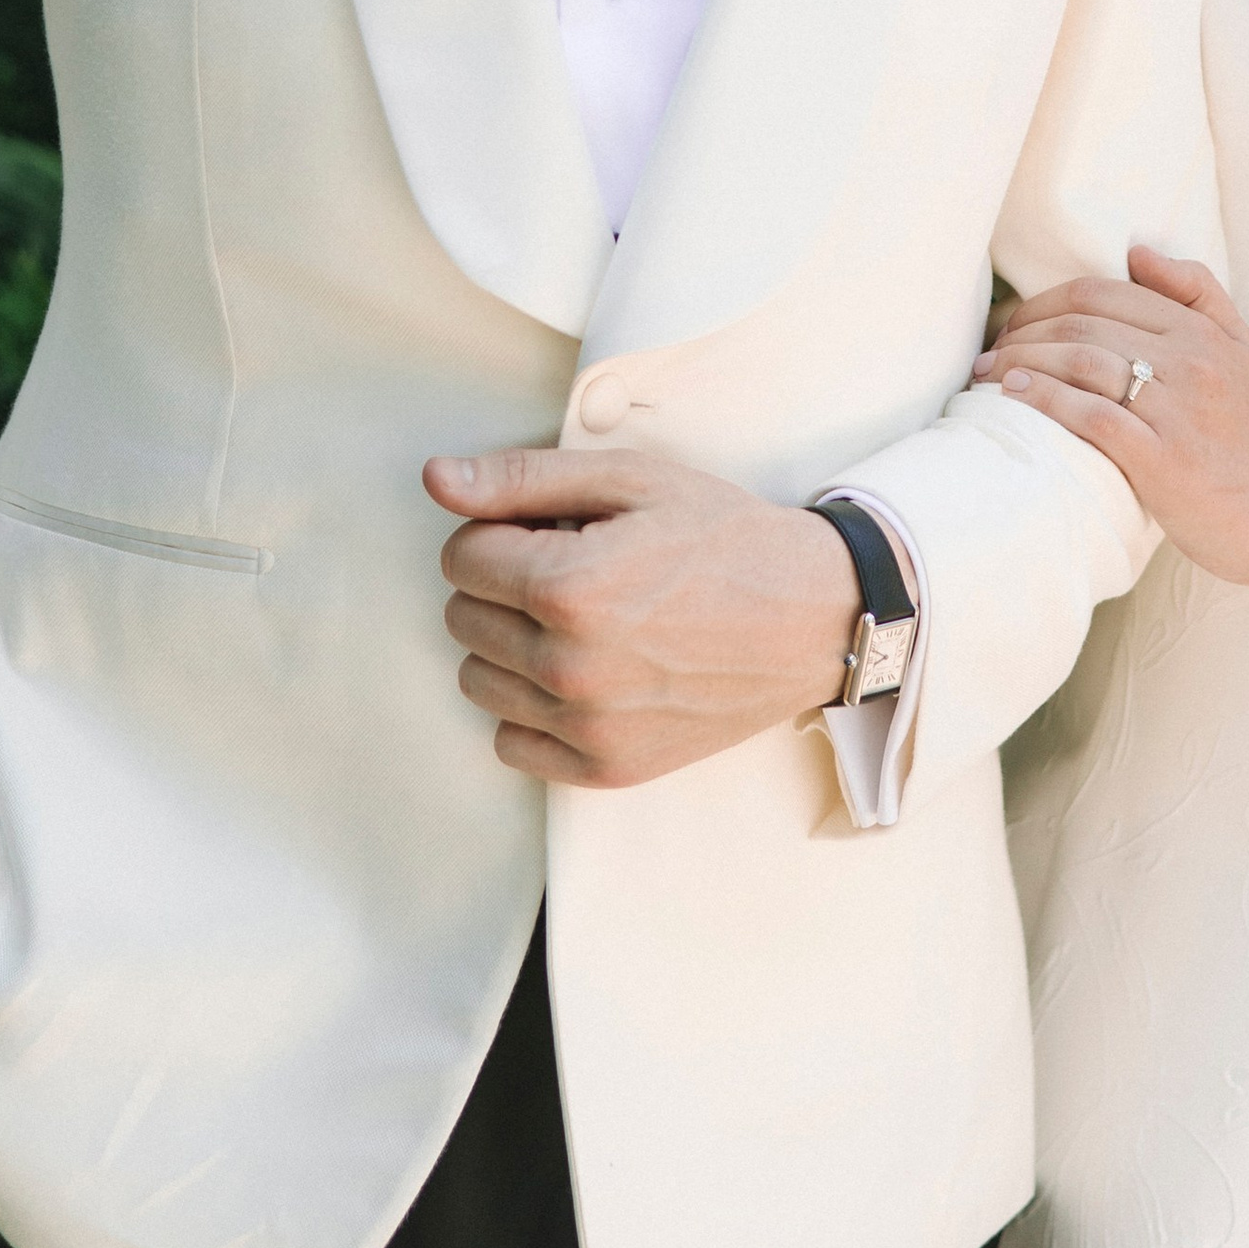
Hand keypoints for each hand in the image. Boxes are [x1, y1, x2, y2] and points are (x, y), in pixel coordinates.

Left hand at [424, 445, 857, 785]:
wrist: (812, 617)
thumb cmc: (724, 539)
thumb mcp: (631, 481)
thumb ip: (522, 479)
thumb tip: (436, 480)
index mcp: (569, 585)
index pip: (461, 556)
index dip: (501, 532)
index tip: (551, 531)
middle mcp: (569, 665)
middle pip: (461, 618)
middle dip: (502, 585)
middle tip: (574, 570)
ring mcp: (587, 726)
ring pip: (478, 681)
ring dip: (513, 645)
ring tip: (583, 621)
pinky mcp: (606, 768)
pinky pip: (512, 743)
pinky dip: (533, 708)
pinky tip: (585, 672)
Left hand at [976, 245, 1248, 591]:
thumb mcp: (1244, 347)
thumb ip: (1198, 292)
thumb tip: (1137, 252)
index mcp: (1202, 331)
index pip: (1105, 292)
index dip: (1046, 301)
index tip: (1016, 322)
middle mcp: (1191, 361)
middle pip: (1083, 324)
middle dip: (1024, 331)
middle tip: (992, 349)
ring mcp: (1176, 410)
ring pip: (1080, 362)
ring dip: (1021, 363)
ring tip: (990, 374)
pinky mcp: (1161, 459)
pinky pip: (1089, 415)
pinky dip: (1043, 399)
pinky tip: (1012, 397)